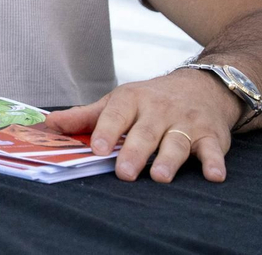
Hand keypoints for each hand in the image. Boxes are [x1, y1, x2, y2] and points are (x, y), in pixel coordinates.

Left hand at [47, 68, 240, 181]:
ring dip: (168, 159)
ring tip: (159, 176)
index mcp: (131, 100)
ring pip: (176, 142)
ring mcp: (186, 123)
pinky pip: (213, 150)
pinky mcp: (211, 136)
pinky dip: (214, 162)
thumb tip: (49, 124)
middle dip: (134, 152)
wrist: (200, 86)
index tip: (96, 149)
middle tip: (124, 172)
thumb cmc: (149, 100)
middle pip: (145, 133)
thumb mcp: (116, 102)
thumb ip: (84, 116)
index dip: (105, 131)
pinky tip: (213, 174)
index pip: (116, 115)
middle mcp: (159, 110)